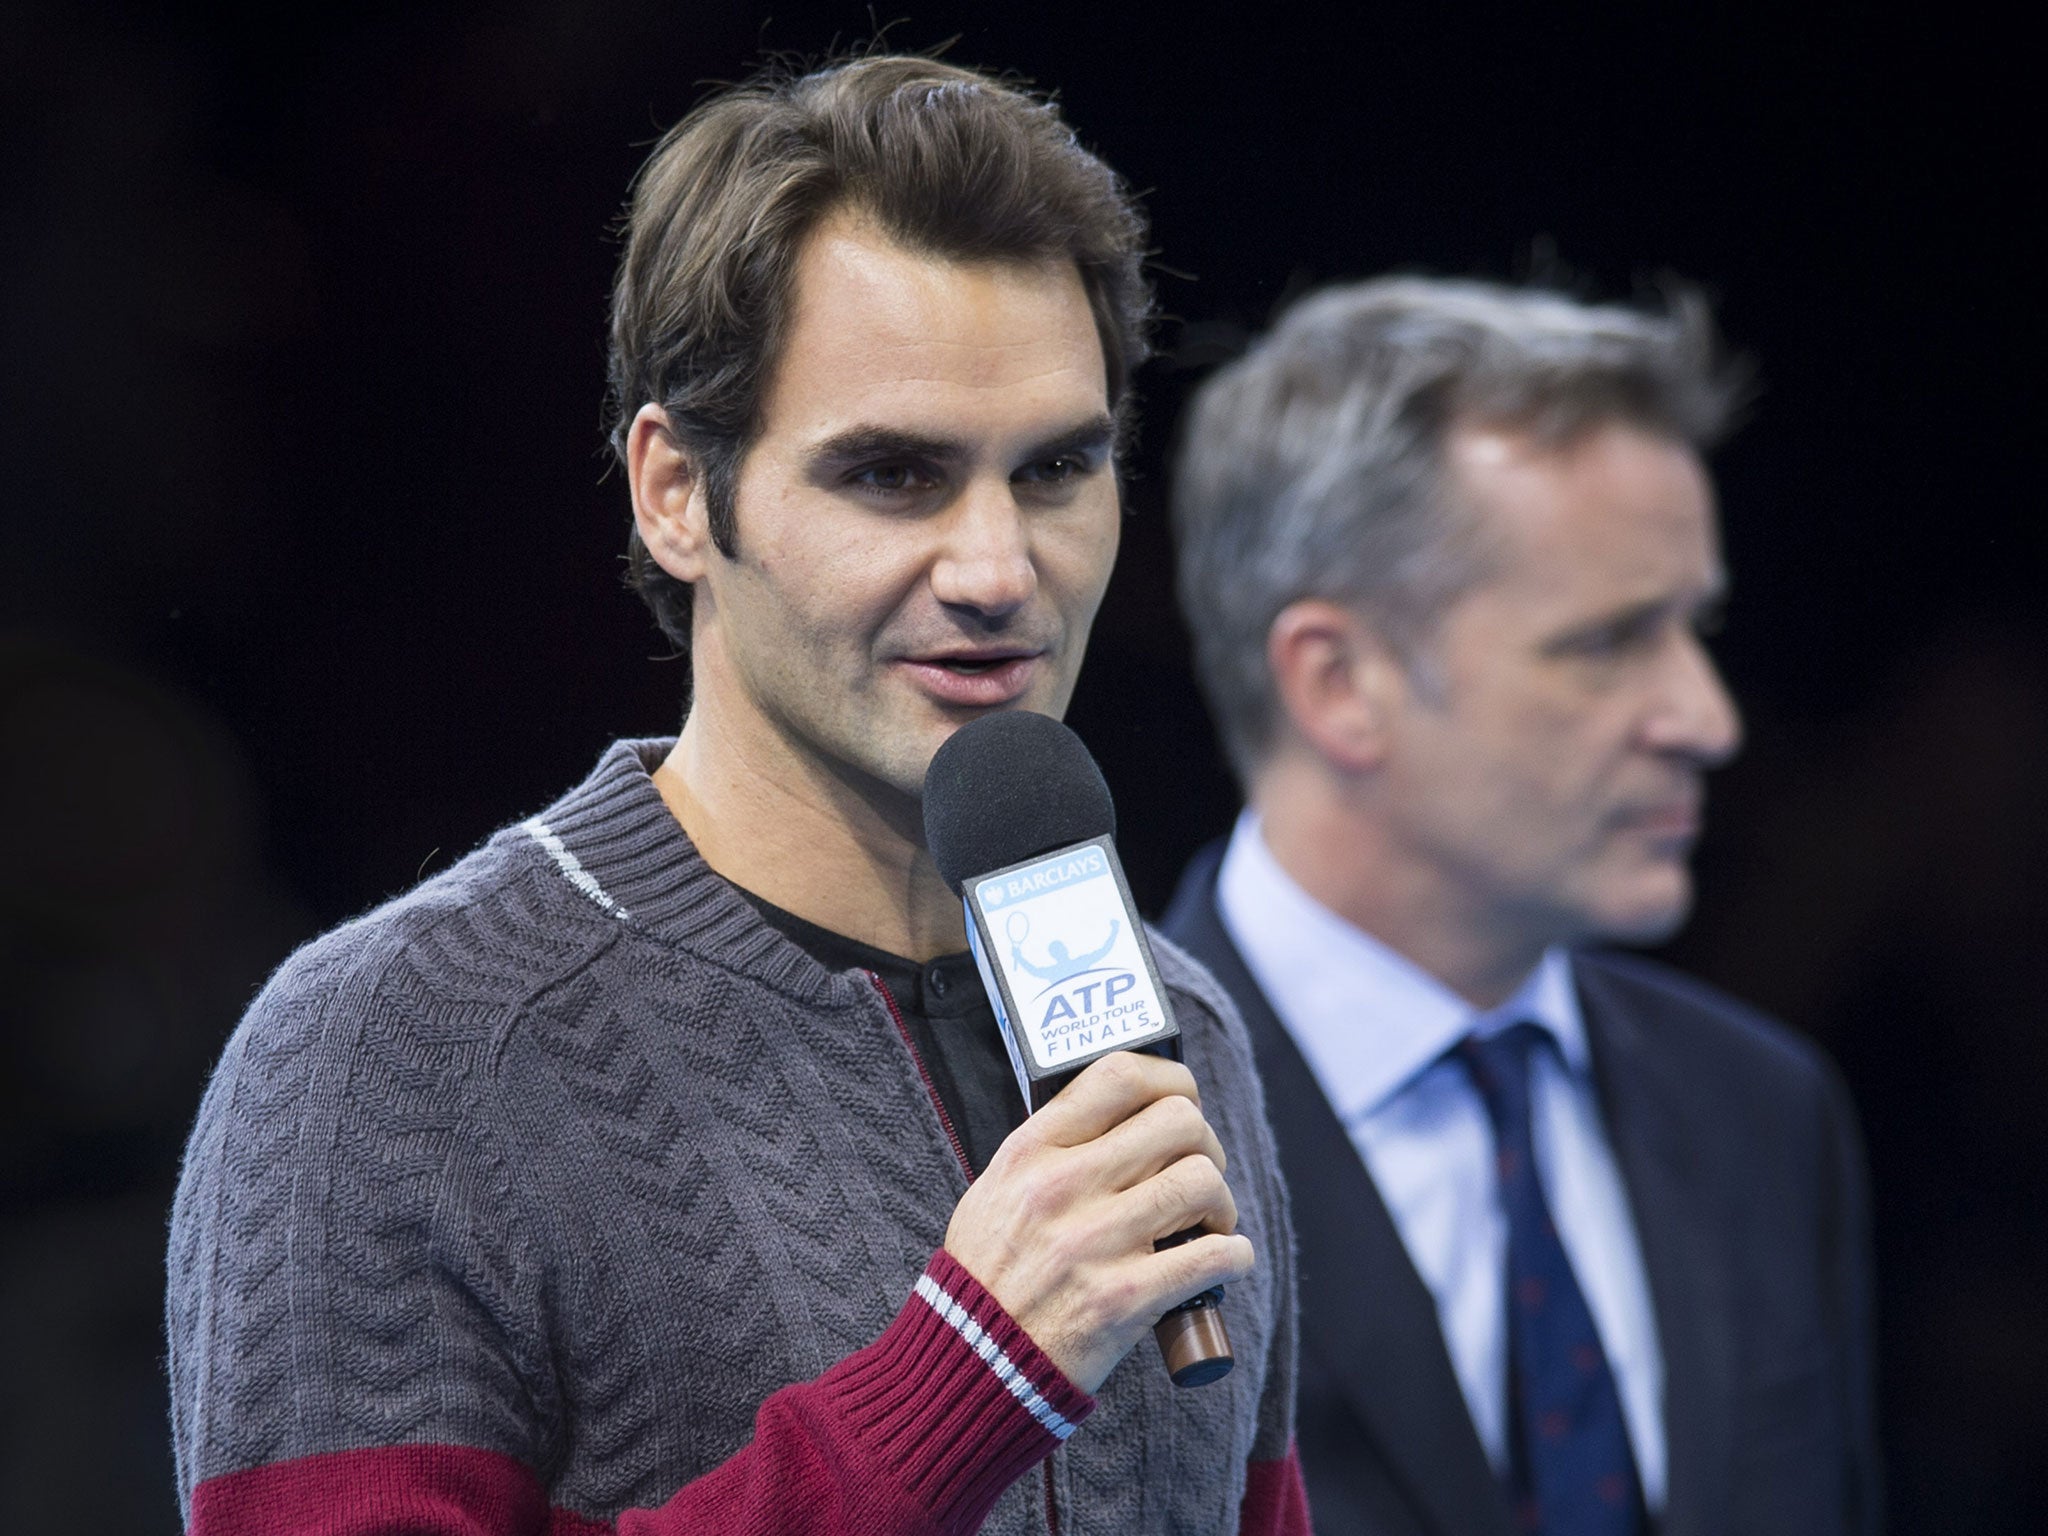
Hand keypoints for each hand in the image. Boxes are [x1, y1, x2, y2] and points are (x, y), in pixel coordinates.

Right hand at [942, 1050, 1254, 1392]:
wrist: (973, 1359)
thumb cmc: (991, 1272)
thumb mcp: (998, 1187)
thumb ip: (1053, 1148)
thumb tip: (1125, 1114)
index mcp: (1032, 1151)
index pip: (1119, 1075)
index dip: (1171, 1079)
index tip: (1182, 1101)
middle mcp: (1063, 1187)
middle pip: (1178, 1122)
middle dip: (1205, 1145)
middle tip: (1197, 1173)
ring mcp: (1095, 1242)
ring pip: (1202, 1181)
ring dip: (1222, 1202)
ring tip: (1209, 1223)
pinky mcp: (1125, 1298)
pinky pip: (1214, 1256)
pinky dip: (1234, 1255)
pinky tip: (1224, 1260)